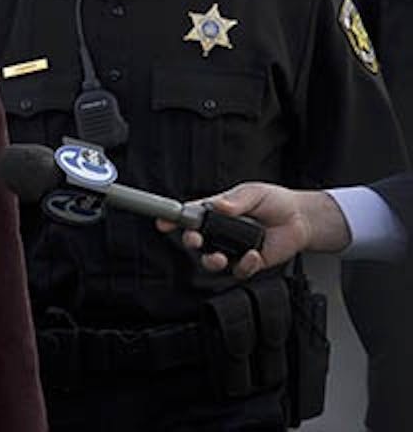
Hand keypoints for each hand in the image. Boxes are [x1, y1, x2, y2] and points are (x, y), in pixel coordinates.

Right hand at [156, 182, 313, 278]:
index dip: (173, 219)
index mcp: (216, 211)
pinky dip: (244, 265)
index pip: (190, 214)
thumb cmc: (274, 202)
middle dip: (190, 241)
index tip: (163, 222)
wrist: (301, 220)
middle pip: (195, 240)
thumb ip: (235, 200)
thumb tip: (218, 204)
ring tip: (219, 258)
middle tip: (194, 240)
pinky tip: (253, 256)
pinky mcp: (248, 263)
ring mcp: (232, 249)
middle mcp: (220, 232)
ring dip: (210, 260)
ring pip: (211, 260)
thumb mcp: (253, 193)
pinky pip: (238, 271)